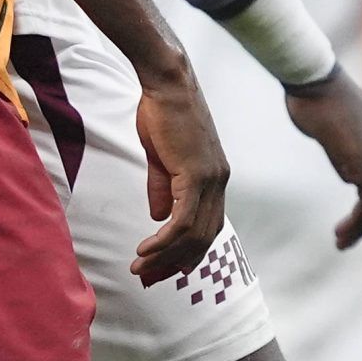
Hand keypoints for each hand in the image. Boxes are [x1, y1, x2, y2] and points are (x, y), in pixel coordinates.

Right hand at [132, 61, 228, 285]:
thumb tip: (158, 217)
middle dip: (175, 262)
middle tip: (149, 277)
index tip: (165, 269)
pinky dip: (165, 240)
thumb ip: (162, 188)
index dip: (187, 252)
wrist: (167, 83)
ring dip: (166, 255)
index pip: (207, 226)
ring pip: (193, 234)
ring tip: (141, 267)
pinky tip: (147, 248)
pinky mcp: (196, 174)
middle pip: (204, 237)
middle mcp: (219, 181)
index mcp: (214, 178)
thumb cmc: (162, 113)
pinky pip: (183, 219)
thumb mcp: (161, 157)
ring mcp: (211, 179)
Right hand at [284, 66, 361, 248]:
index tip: (352, 218)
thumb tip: (347, 171)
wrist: (310, 75)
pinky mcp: (360, 156)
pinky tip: (340, 228)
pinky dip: (358, 217)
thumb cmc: (311, 93)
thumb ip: (344, 146)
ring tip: (342, 241)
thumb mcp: (334, 122)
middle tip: (346, 239)